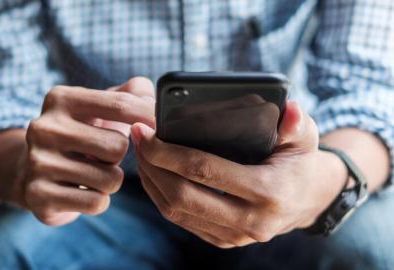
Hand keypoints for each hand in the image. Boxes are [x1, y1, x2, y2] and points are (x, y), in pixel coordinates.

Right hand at [19, 77, 154, 225]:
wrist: (34, 169)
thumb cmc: (82, 133)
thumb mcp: (101, 107)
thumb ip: (132, 93)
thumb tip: (154, 98)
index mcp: (62, 98)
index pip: (122, 105)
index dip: (149, 117)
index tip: (161, 127)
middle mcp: (44, 127)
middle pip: (118, 146)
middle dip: (120, 156)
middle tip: (103, 155)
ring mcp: (38, 162)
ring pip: (111, 178)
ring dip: (111, 180)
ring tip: (92, 172)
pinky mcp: (38, 195)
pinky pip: (96, 202)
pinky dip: (99, 200)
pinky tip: (84, 190)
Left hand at [131, 101, 346, 247]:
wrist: (307, 200)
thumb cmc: (300, 162)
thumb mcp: (305, 138)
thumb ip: (297, 122)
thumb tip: (287, 109)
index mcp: (268, 192)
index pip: (204, 170)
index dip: (168, 151)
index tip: (146, 131)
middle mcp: (250, 220)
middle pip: (182, 195)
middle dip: (152, 165)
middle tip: (138, 138)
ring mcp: (234, 235)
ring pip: (176, 212)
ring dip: (151, 181)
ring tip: (141, 153)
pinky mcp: (224, 240)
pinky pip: (182, 221)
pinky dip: (161, 197)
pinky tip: (154, 174)